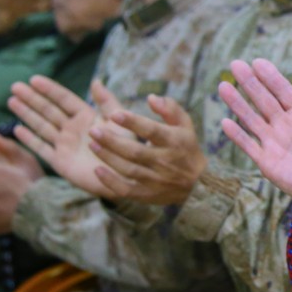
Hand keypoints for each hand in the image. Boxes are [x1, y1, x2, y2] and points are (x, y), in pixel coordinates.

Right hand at [9, 76, 129, 197]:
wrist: (127, 177)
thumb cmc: (129, 147)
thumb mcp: (119, 121)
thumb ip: (107, 102)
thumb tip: (96, 81)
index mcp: (87, 117)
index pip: (64, 99)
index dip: (49, 89)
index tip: (33, 79)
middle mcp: (73, 129)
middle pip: (48, 110)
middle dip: (32, 99)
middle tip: (15, 86)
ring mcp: (65, 145)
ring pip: (42, 126)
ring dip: (27, 114)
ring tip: (12, 101)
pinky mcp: (61, 162)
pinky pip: (42, 149)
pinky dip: (30, 140)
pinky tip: (18, 130)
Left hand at [84, 81, 205, 205]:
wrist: (198, 183)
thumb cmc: (186, 147)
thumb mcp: (185, 124)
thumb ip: (170, 108)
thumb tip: (151, 97)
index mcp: (174, 141)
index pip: (152, 131)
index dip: (133, 122)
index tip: (114, 114)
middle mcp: (164, 161)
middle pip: (135, 151)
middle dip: (112, 141)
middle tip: (94, 130)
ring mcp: (156, 180)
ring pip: (128, 169)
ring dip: (108, 158)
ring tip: (92, 144)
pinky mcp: (148, 194)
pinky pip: (126, 190)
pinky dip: (110, 182)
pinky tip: (97, 170)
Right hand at [220, 59, 291, 236]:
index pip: (283, 91)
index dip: (271, 77)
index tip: (257, 61)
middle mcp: (286, 126)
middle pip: (264, 100)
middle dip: (250, 83)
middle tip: (235, 63)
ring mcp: (275, 143)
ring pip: (252, 119)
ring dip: (238, 104)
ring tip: (222, 86)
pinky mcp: (268, 162)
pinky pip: (250, 146)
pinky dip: (238, 135)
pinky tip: (226, 122)